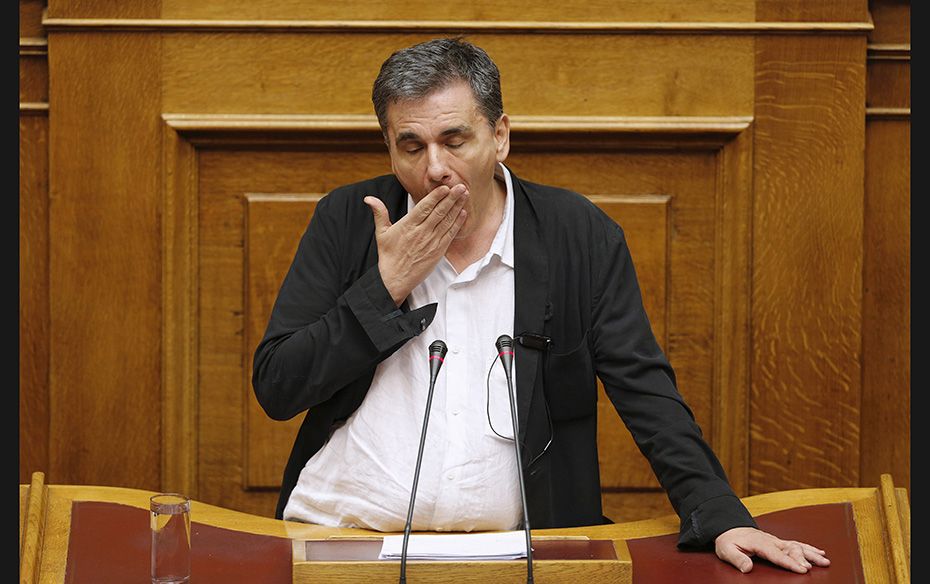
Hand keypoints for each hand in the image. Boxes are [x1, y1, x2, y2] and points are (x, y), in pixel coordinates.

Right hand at [364, 184, 468, 305]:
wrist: (395, 279)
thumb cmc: (389, 256)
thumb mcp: (381, 233)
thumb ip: (379, 213)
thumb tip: (368, 198)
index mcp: (408, 226)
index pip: (424, 207)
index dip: (435, 196)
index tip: (445, 187)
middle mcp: (421, 233)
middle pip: (439, 212)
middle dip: (451, 198)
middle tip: (461, 186)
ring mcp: (431, 242)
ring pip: (447, 221)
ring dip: (457, 207)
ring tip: (464, 195)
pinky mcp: (438, 251)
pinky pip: (450, 234)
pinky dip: (457, 223)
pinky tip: (463, 213)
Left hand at [715, 527, 829, 573]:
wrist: (729, 529)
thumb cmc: (729, 541)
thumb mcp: (726, 550)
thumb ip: (737, 559)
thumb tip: (748, 568)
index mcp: (758, 542)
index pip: (776, 554)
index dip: (789, 562)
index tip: (802, 569)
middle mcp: (770, 540)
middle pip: (790, 549)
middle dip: (802, 558)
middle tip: (811, 567)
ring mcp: (776, 540)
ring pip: (796, 545)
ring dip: (810, 553)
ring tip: (824, 561)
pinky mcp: (779, 542)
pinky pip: (796, 544)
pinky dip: (809, 548)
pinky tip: (820, 552)